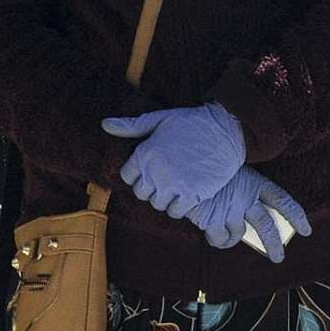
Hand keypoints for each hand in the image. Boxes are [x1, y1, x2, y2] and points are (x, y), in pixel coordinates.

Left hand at [101, 102, 245, 218]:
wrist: (225, 131)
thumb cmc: (191, 122)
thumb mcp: (159, 118)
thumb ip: (131, 125)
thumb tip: (104, 124)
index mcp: (145, 153)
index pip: (127, 177)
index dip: (136, 174)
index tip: (147, 170)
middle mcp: (157, 171)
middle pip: (140, 193)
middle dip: (148, 187)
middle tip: (161, 179)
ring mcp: (174, 185)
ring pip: (157, 204)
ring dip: (163, 198)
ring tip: (173, 187)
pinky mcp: (193, 195)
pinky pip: (175, 212)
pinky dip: (178, 207)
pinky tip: (184, 195)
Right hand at [185, 165, 310, 259]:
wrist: (181, 161)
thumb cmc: (205, 163)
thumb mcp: (228, 169)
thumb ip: (240, 188)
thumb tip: (246, 213)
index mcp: (253, 181)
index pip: (281, 200)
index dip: (295, 215)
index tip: (306, 230)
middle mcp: (245, 198)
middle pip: (267, 226)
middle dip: (274, 244)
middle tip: (278, 257)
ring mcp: (230, 210)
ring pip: (239, 235)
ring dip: (232, 237)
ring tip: (222, 231)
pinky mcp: (213, 221)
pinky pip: (221, 240)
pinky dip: (217, 240)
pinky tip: (211, 233)